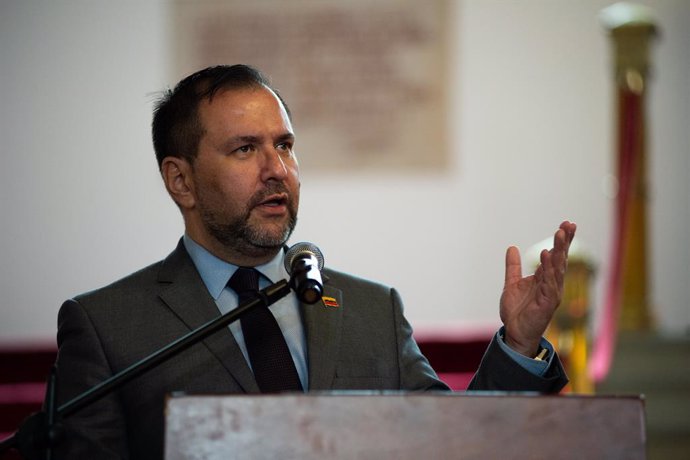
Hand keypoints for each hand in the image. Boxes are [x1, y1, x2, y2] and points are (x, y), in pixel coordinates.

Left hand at [500, 221, 576, 356]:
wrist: (513, 332)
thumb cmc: (517, 311)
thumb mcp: (512, 283)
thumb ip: (513, 267)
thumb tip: (512, 247)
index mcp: (545, 279)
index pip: (556, 256)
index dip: (562, 241)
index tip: (566, 224)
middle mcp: (552, 284)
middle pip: (561, 259)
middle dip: (565, 242)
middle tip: (568, 224)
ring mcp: (551, 293)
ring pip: (557, 268)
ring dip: (559, 251)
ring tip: (559, 234)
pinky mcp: (547, 303)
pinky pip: (549, 283)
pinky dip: (548, 269)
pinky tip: (547, 255)